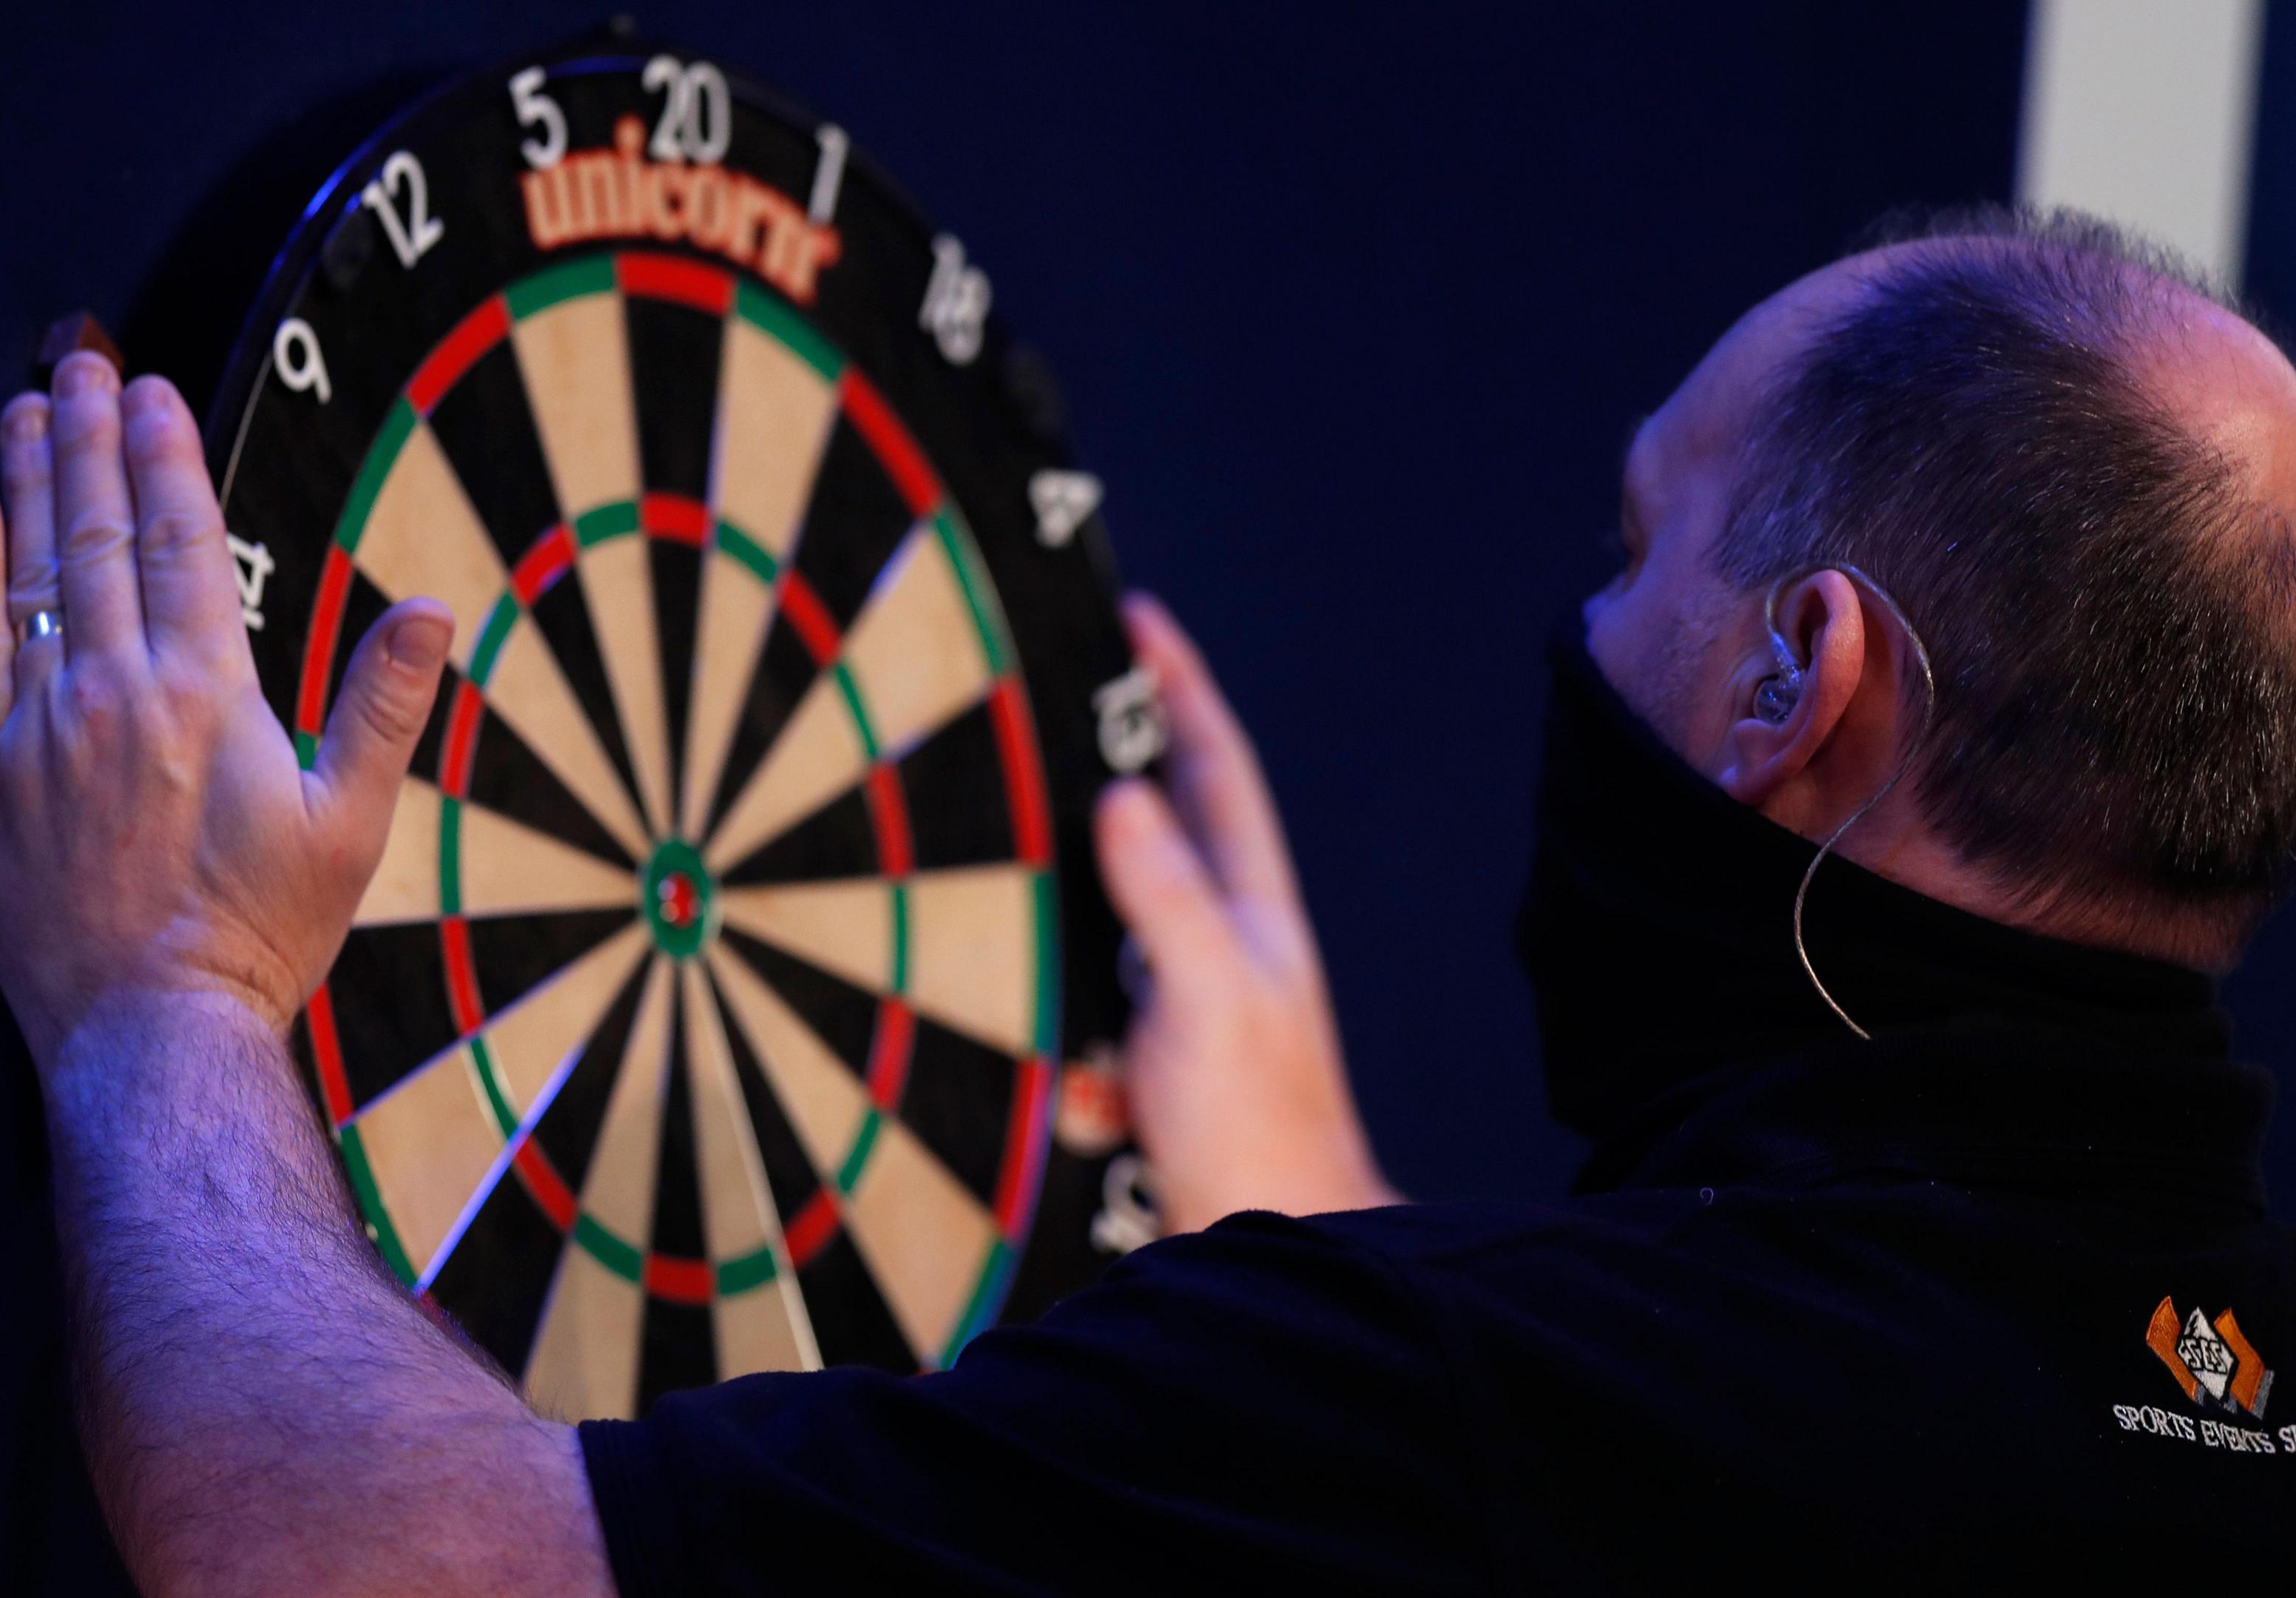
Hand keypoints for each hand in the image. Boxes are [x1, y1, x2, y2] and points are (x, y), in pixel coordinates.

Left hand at [0, 353, 449, 1064]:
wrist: (154, 1028)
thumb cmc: (262, 934)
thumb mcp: (351, 824)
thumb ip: (383, 706)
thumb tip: (437, 609)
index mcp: (209, 693)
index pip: (182, 539)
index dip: (168, 455)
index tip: (155, 388)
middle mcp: (118, 691)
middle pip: (102, 534)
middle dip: (94, 438)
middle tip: (83, 360)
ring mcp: (44, 726)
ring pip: (34, 572)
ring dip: (31, 479)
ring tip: (27, 406)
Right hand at [1093, 595, 1397, 1233]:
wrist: (1278, 1258)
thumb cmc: (1264, 1137)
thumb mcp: (1208, 1000)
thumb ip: (1167, 898)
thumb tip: (1124, 797)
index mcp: (1252, 914)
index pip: (1215, 769)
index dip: (1178, 689)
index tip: (1137, 618)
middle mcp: (1219, 950)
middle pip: (1153, 836)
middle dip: (1097, 789)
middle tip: (1038, 732)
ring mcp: (1180, 1013)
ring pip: (1098, 939)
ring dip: (1058, 949)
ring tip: (1017, 941)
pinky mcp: (1142, 1075)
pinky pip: (1073, 1038)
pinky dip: (1067, 1067)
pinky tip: (1085, 1104)